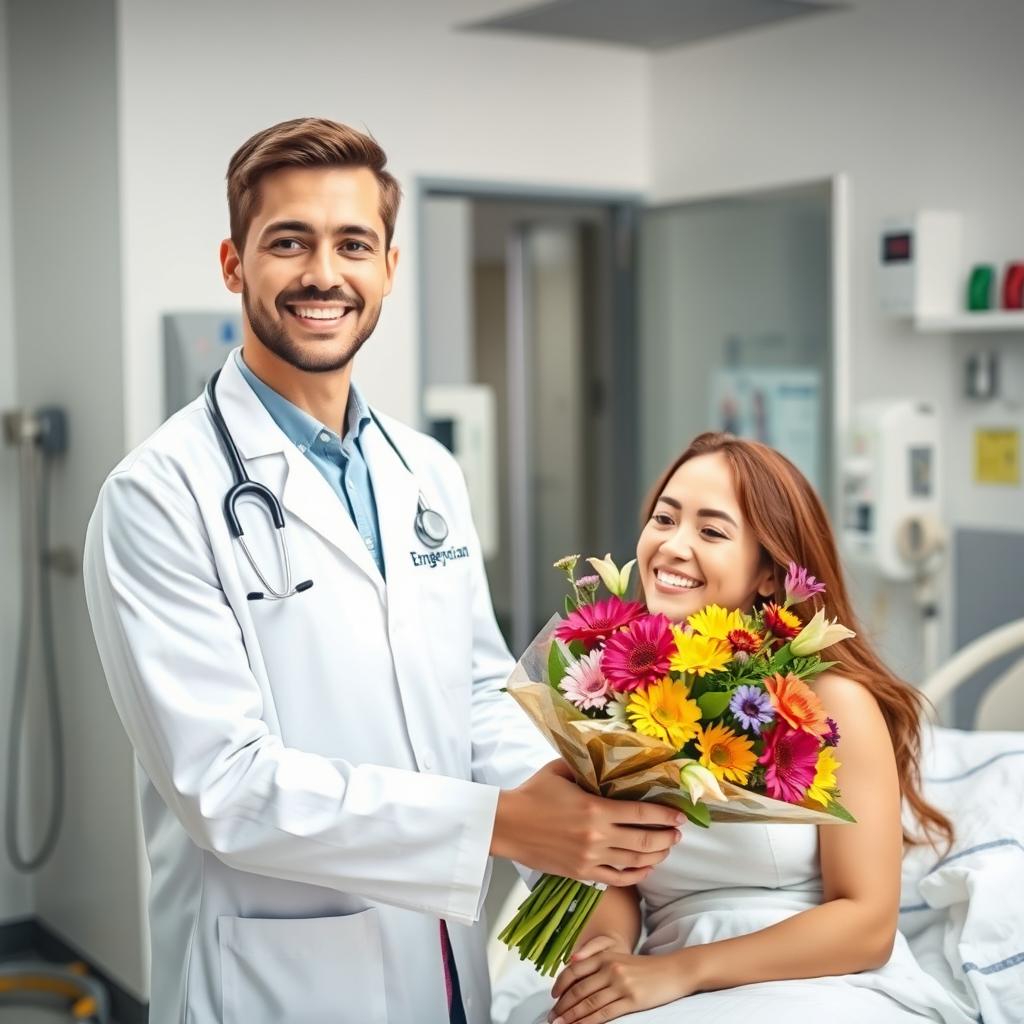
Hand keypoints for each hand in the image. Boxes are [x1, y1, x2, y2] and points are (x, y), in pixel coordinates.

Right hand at [491, 760, 683, 885]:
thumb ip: (587, 768)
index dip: (664, 815)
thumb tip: (608, 762)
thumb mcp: (561, 771)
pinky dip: (636, 875)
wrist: (507, 825)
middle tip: (677, 833)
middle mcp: (597, 836)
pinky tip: (646, 868)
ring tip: (666, 848)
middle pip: (644, 841)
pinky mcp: (581, 873)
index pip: (640, 813)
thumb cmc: (532, 793)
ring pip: (635, 862)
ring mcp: (590, 858)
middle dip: (666, 837)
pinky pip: (617, 878)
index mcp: (595, 809)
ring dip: (656, 856)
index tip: (679, 815)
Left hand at [547, 936, 696, 1023]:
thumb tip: (574, 969)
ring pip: (589, 1003)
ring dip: (571, 1016)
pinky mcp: (631, 1000)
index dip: (561, 984)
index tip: (552, 997)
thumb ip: (598, 962)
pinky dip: (588, 1022)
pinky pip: (604, 1013)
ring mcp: (621, 984)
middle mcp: (610, 968)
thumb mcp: (620, 958)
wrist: (674, 970)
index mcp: (606, 956)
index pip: (575, 970)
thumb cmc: (646, 968)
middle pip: (579, 989)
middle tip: (552, 1016)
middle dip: (563, 1005)